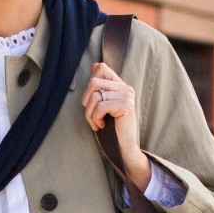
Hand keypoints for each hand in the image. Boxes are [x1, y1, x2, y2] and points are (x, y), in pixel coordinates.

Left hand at [82, 60, 150, 191]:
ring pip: (95, 96)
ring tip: (97, 123)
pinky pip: (100, 106)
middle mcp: (126, 88)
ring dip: (90, 114)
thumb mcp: (102, 106)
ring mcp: (127, 96)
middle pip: (93, 82)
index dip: (90, 82)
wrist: (123, 148)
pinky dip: (95, 118)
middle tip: (91, 116)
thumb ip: (99, 87)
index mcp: (120, 85)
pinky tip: (102, 125)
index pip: (101, 67)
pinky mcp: (126, 106)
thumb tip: (94, 65)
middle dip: (86, 101)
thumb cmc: (112, 129)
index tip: (92, 102)